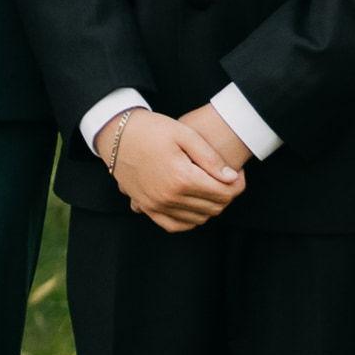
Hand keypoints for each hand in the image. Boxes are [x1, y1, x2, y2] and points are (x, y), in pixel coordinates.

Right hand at [99, 108, 243, 227]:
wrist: (116, 133)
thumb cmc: (152, 128)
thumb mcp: (184, 134)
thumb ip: (210, 158)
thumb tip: (231, 178)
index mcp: (181, 178)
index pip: (224, 193)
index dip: (238, 184)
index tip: (238, 172)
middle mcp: (169, 197)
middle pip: (214, 207)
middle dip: (227, 194)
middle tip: (227, 178)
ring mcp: (156, 205)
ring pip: (198, 219)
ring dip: (211, 206)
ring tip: (211, 187)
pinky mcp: (146, 207)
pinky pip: (174, 225)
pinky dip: (190, 220)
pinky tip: (195, 206)